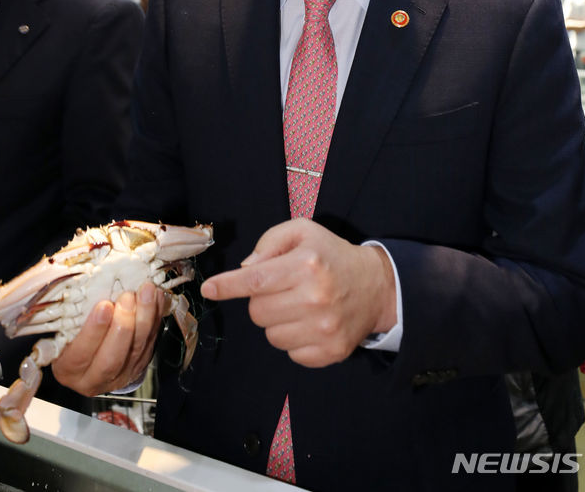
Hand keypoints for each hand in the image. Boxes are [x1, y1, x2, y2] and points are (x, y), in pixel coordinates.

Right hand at [52, 282, 164, 396]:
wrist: (88, 356)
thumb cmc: (71, 335)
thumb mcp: (61, 330)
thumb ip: (71, 316)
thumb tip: (77, 283)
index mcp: (68, 370)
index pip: (80, 355)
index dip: (93, 331)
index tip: (104, 306)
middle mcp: (93, 379)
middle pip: (112, 359)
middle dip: (123, 325)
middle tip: (127, 297)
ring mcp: (120, 376)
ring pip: (136, 351)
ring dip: (145, 318)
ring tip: (147, 292)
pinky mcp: (139, 366)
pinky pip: (150, 343)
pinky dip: (155, 318)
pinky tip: (156, 298)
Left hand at [200, 219, 396, 367]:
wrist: (375, 287)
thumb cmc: (331, 256)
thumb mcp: (303, 232)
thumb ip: (270, 241)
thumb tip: (245, 269)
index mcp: (306, 265)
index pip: (255, 281)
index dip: (227, 286)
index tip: (209, 289)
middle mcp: (315, 298)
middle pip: (257, 311)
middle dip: (261, 300)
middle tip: (283, 289)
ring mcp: (324, 329)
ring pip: (270, 335)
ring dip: (277, 321)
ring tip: (298, 305)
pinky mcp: (331, 352)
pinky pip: (290, 353)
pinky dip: (293, 339)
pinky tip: (309, 323)